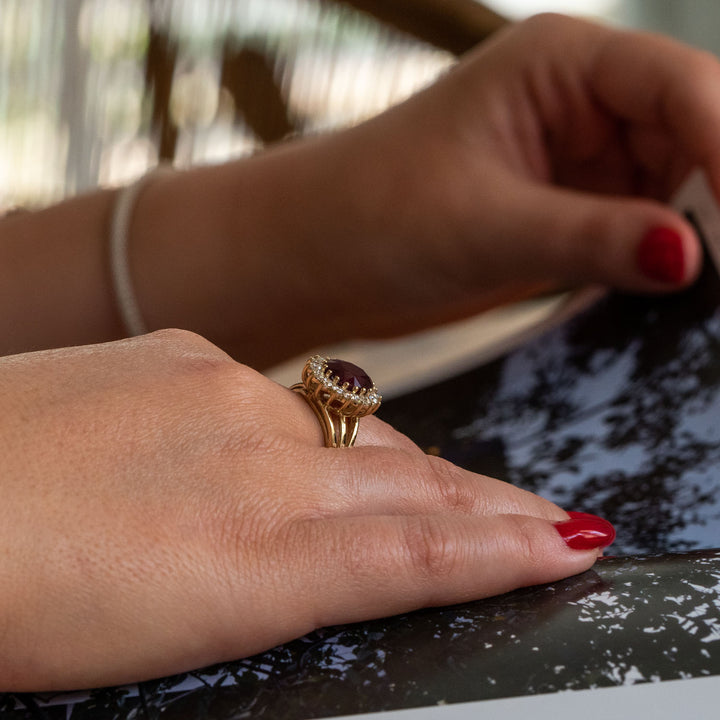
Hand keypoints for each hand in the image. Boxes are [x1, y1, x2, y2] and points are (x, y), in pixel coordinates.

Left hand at [0, 330, 610, 689]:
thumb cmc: (10, 600)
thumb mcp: (166, 632)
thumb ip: (273, 581)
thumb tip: (339, 551)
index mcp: (247, 555)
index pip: (414, 554)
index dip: (504, 551)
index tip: (571, 543)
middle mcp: (254, 454)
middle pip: (407, 486)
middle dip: (492, 508)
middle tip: (552, 518)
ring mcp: (219, 390)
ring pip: (354, 436)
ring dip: (415, 472)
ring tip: (467, 491)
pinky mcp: (180, 353)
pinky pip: (287, 398)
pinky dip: (325, 434)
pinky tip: (328, 447)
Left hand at [266, 13, 719, 347]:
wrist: (320, 256)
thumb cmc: (375, 215)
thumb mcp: (487, 226)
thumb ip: (592, 238)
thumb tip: (690, 257)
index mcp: (559, 64)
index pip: (682, 88)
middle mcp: (577, 103)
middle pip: (693, 136)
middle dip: (718, 199)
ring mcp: (574, 162)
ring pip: (671, 191)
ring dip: (693, 236)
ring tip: (705, 294)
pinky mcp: (562, 214)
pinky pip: (635, 232)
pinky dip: (657, 263)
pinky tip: (673, 296)